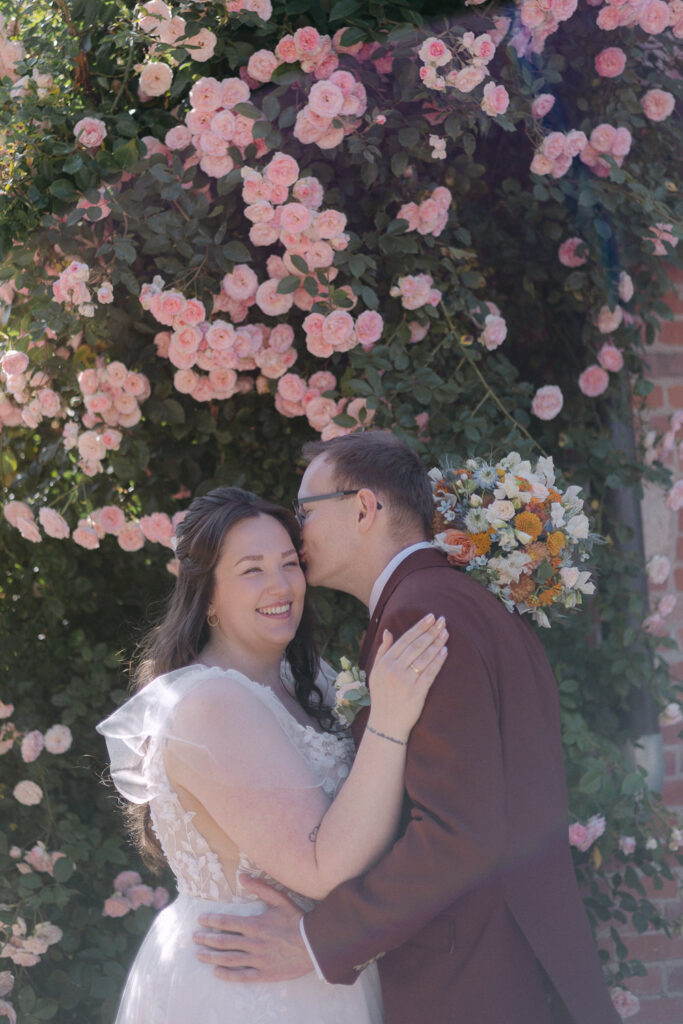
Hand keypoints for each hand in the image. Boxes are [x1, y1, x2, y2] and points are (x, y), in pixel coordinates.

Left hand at [193, 874, 312, 982]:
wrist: (314, 944)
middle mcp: (252, 943)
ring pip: (228, 959)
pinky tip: (217, 972)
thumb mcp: (280, 899)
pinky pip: (241, 975)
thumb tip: (243, 876)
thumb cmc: (297, 920)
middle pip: (222, 942)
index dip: (210, 921)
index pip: (225, 923)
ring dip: (211, 957)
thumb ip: (260, 887)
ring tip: (199, 955)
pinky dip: (227, 975)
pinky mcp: (264, 973)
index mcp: (254, 925)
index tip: (199, 921)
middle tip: (194, 938)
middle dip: (206, 939)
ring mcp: (257, 960)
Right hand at [367, 613, 447, 740]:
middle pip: (417, 646)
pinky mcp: (417, 692)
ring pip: (425, 657)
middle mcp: (394, 669)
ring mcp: (406, 681)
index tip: (430, 617)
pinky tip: (445, 651)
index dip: (419, 627)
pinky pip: (430, 672)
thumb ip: (383, 651)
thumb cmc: (382, 696)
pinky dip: (438, 661)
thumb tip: (389, 631)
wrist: (386, 723)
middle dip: (431, 631)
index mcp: (385, 662)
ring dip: (437, 643)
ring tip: (446, 633)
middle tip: (442, 620)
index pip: (405, 639)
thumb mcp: (376, 672)